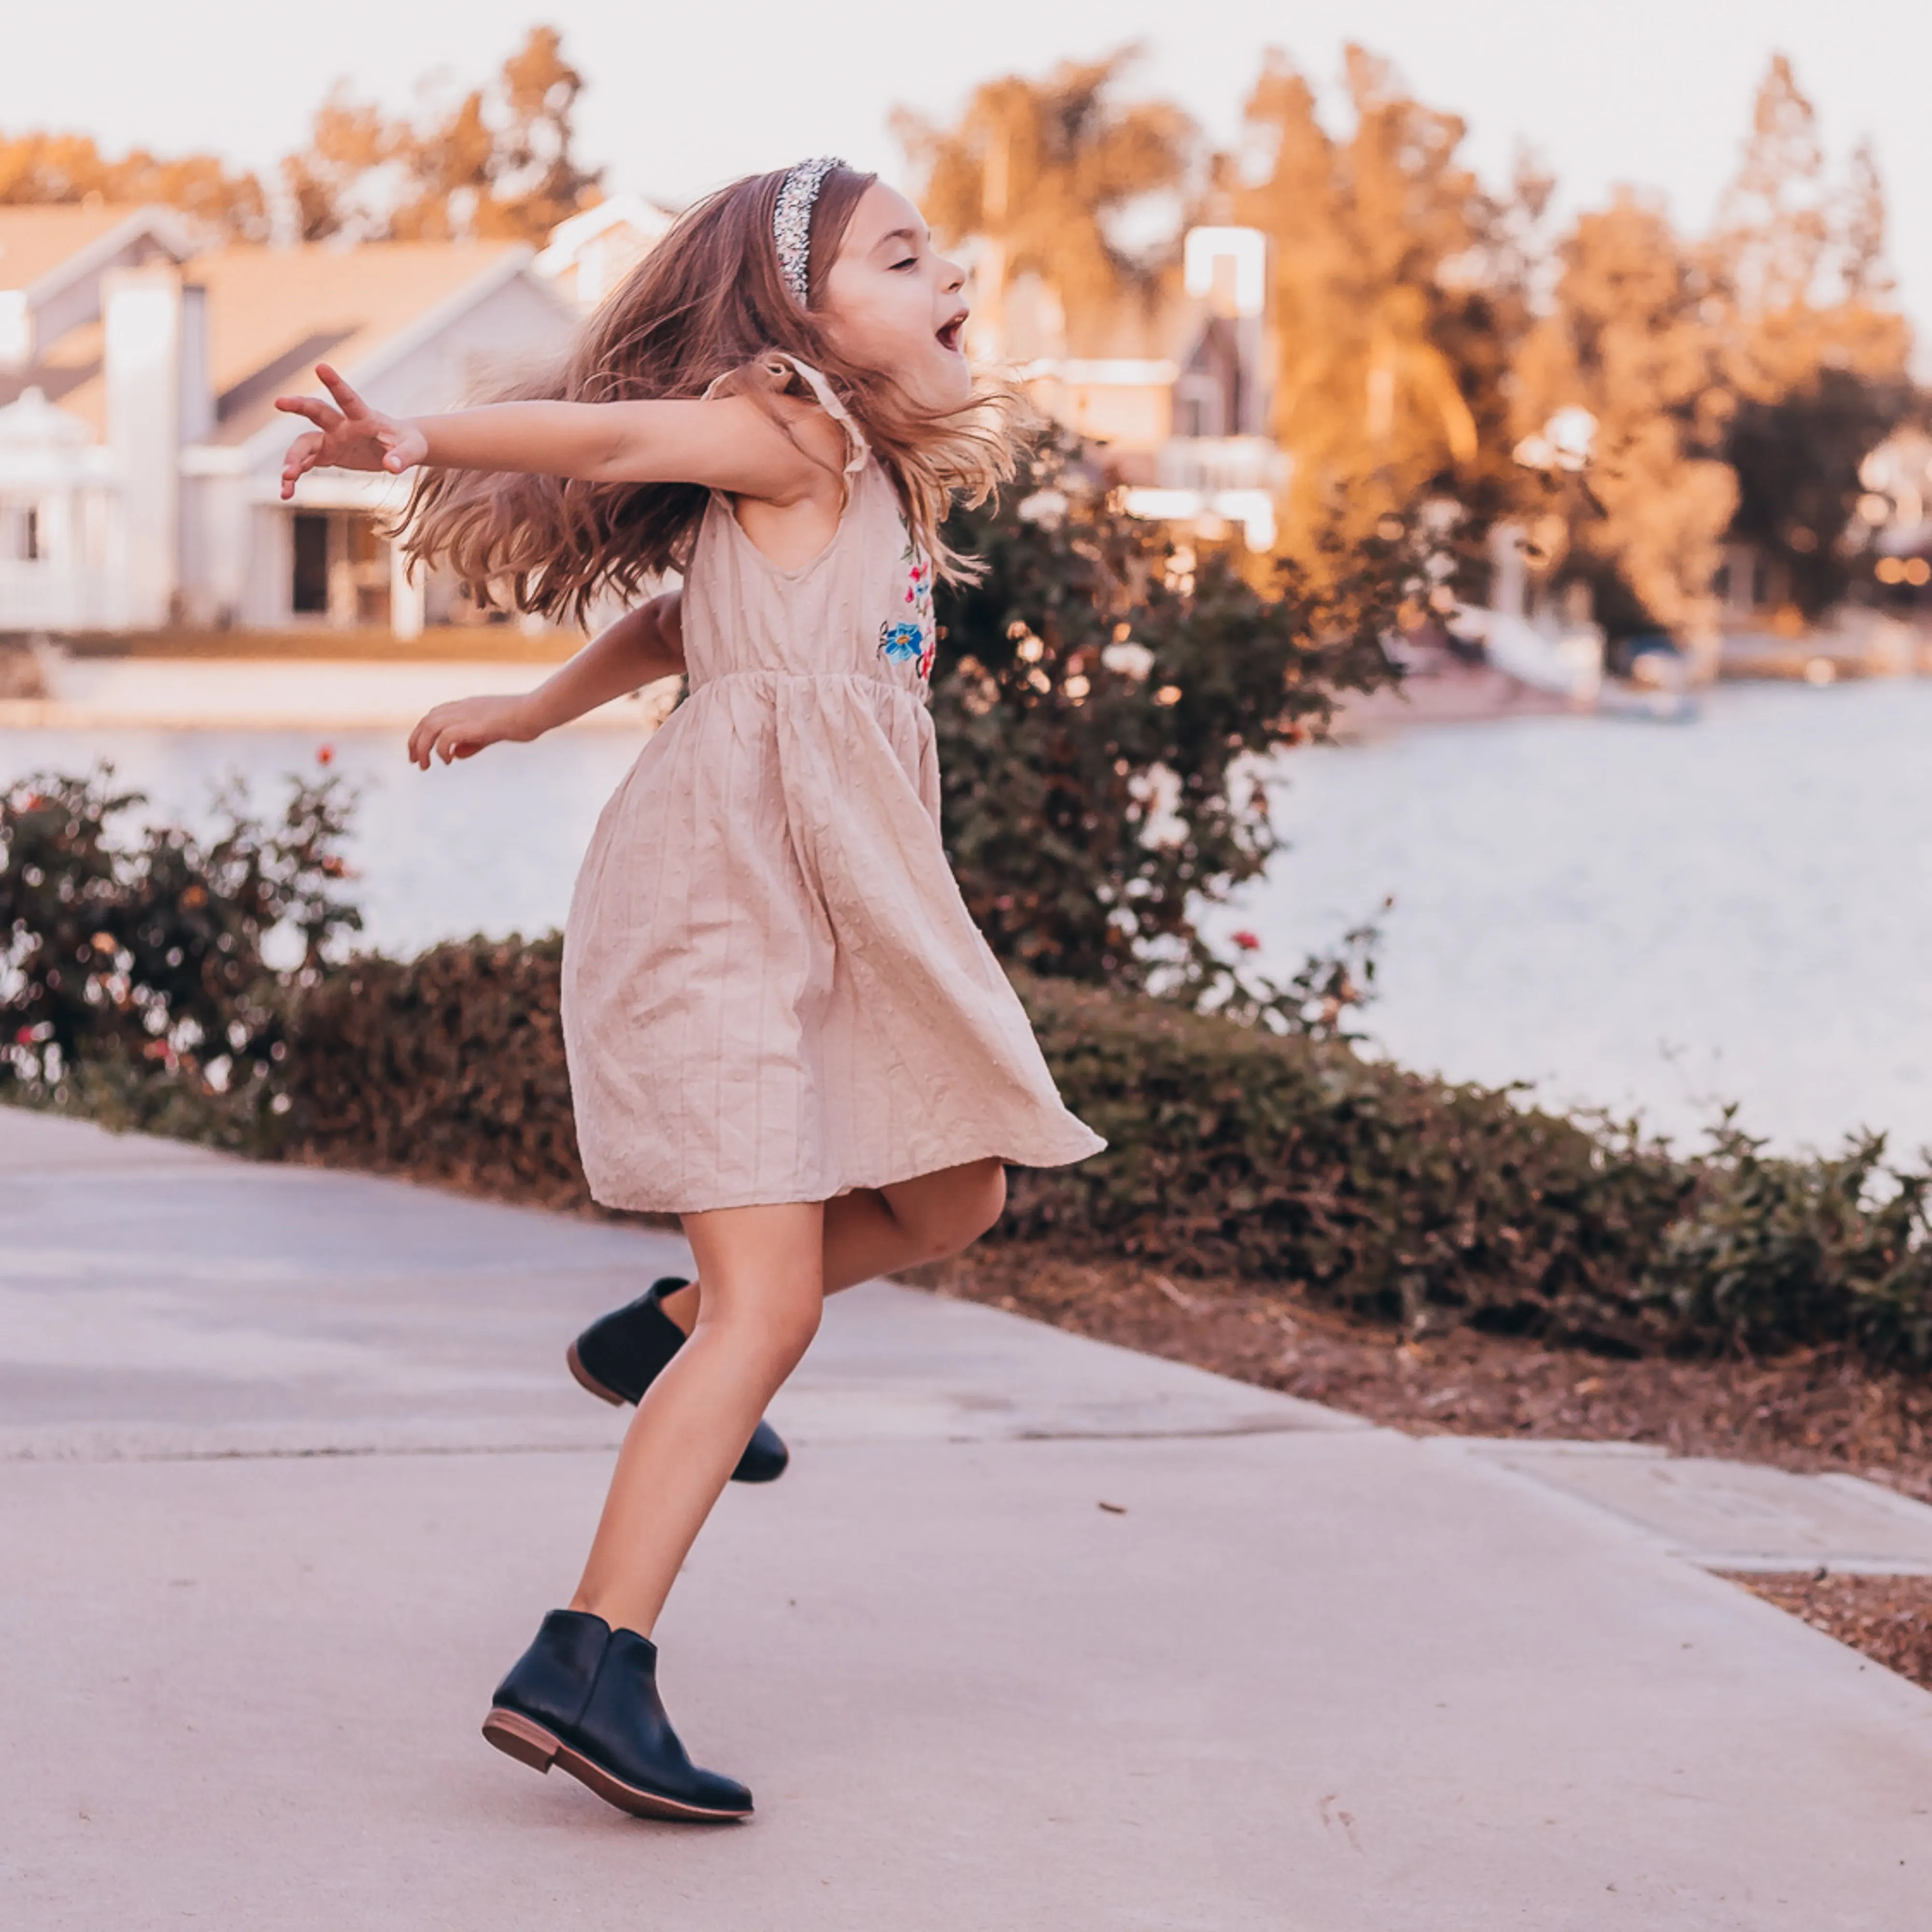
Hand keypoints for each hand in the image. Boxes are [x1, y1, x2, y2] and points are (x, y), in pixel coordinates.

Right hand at [276, 364, 430, 500]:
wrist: (401, 449)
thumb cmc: (409, 443)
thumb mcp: (413, 450)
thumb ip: (403, 457)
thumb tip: (392, 466)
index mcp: (364, 417)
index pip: (349, 399)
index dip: (336, 383)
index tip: (321, 366)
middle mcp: (343, 425)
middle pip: (317, 412)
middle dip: (299, 406)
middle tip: (279, 401)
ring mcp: (332, 439)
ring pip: (305, 444)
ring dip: (294, 459)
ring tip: (287, 479)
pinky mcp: (328, 454)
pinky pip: (305, 464)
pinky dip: (295, 477)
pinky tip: (286, 492)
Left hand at [407, 694, 538, 768]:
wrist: (536, 711)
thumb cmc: (521, 721)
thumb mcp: (492, 733)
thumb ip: (472, 743)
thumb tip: (454, 755)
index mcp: (466, 706)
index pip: (433, 716)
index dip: (422, 732)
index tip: (418, 750)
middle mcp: (462, 708)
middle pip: (426, 721)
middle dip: (415, 742)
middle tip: (415, 762)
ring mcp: (467, 715)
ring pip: (430, 727)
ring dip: (422, 747)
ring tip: (425, 765)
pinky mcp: (473, 725)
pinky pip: (446, 736)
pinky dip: (441, 750)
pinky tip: (447, 761)